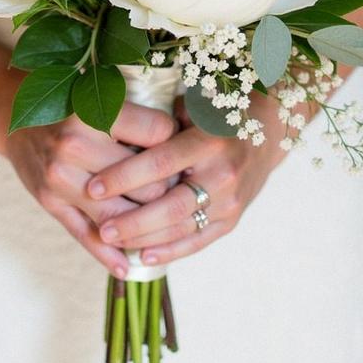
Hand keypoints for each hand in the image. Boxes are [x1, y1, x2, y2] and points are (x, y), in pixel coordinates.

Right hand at [5, 102, 178, 276]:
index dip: (175, 139)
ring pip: (122, 217)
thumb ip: (137, 119)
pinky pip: (87, 235)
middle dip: (168, 186)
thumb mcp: (100, 100)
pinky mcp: (51, 203)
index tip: (178, 144)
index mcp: (93, 113)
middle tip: (178, 187)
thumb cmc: (69, 108)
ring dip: (146, 222)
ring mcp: (60, 179)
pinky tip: (127, 266)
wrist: (15, 119)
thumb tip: (185, 141)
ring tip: (162, 221)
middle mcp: (74, 146)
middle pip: (148, 182)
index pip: (159, 134)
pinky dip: (110, 256)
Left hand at [84, 92, 298, 265]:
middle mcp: (223, 173)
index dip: (126, 176)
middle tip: (101, 227)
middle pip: (172, 205)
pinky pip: (198, 240)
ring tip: (111, 240)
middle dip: (133, 220)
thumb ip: (158, 124)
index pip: (162, 162)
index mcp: (210, 140)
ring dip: (144, 238)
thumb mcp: (192, 107)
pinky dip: (170, 250)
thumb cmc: (217, 112)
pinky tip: (143, 255)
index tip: (94, 186)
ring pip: (182, 227)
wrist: (268, 132)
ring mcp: (230, 201)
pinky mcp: (232, 219)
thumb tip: (111, 131)